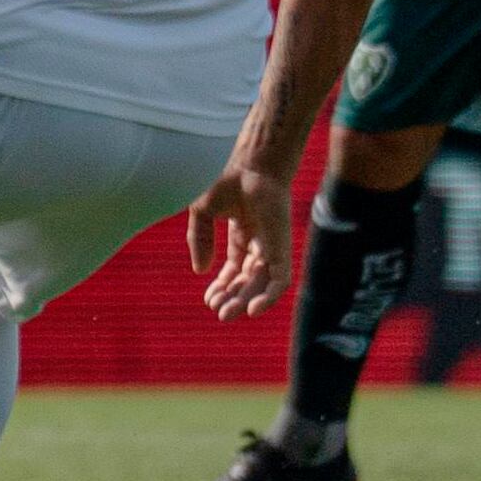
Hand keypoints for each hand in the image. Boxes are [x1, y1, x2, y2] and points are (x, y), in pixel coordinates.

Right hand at [185, 164, 294, 321]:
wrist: (250, 167)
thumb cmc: (226, 180)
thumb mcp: (202, 212)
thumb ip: (199, 240)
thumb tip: (200, 271)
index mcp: (243, 231)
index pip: (236, 267)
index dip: (222, 285)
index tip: (208, 299)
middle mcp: (260, 241)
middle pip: (249, 279)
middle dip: (233, 297)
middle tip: (220, 313)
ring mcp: (272, 245)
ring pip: (263, 283)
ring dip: (247, 301)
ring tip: (229, 313)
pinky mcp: (282, 248)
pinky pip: (280, 279)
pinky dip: (269, 297)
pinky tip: (253, 309)